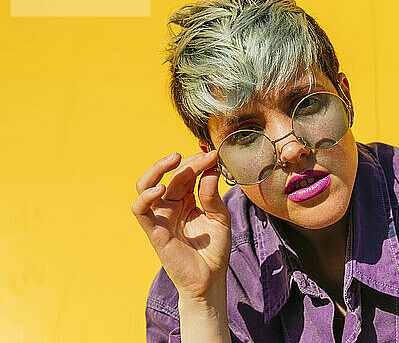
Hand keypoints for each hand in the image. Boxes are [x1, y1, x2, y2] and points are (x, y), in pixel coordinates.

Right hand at [132, 151, 231, 300]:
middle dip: (187, 162)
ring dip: (157, 169)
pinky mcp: (153, 231)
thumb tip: (210, 169)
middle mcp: (170, 206)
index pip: (187, 174)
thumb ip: (212, 194)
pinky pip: (140, 210)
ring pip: (145, 185)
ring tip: (175, 160)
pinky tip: (162, 188)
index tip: (214, 155)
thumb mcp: (219, 217)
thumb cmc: (214, 250)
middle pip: (171, 175)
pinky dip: (146, 196)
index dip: (199, 162)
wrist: (210, 280)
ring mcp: (160, 217)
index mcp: (186, 200)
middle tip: (203, 155)